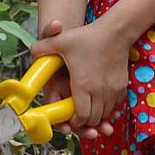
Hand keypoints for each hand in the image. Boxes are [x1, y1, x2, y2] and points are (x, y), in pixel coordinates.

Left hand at [30, 19, 121, 139]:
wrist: (116, 32)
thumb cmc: (88, 37)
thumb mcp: (61, 41)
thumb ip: (42, 48)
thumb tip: (32, 55)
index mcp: (83, 84)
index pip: (80, 116)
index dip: (74, 122)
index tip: (69, 119)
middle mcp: (99, 91)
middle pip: (93, 119)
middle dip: (84, 122)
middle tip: (77, 117)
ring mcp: (113, 90)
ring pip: (105, 115)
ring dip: (97, 116)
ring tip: (88, 110)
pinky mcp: (122, 87)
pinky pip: (115, 106)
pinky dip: (107, 108)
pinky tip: (100, 101)